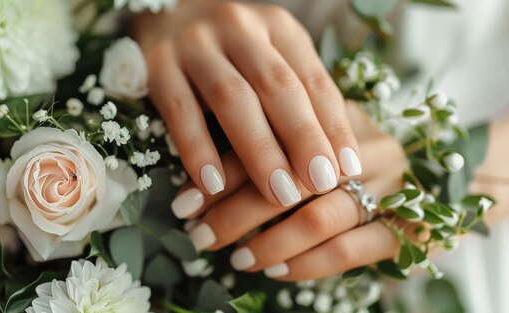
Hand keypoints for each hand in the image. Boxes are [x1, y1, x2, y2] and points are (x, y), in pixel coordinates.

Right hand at [133, 0, 360, 206]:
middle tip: (321, 182)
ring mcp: (195, 44)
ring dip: (259, 151)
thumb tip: (338, 160)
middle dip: (302, 138)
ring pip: (232, 99)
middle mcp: (239, 28)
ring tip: (279, 194)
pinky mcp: (158, 64)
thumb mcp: (274, 58)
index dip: (334, 124)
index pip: (313, 80)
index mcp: (278, 27)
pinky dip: (197, 149)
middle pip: (277, 86)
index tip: (349, 167)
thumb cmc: (236, 51)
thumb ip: (302, 98)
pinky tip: (213, 186)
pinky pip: (180, 110)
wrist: (170, 14)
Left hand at [176, 102, 405, 280]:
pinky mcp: (410, 227)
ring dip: (270, 243)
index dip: (223, 174)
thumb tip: (199, 179)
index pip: (273, 142)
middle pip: (294, 181)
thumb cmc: (341, 164)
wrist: (415, 192)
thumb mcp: (305, 148)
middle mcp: (372, 147)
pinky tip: (277, 272)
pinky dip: (309, 264)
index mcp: (342, 117)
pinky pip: (352, 251)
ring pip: (321, 219)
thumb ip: (265, 152)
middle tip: (200, 236)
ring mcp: (394, 187)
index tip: (183, 201)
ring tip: (236, 258)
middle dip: (237, 214)